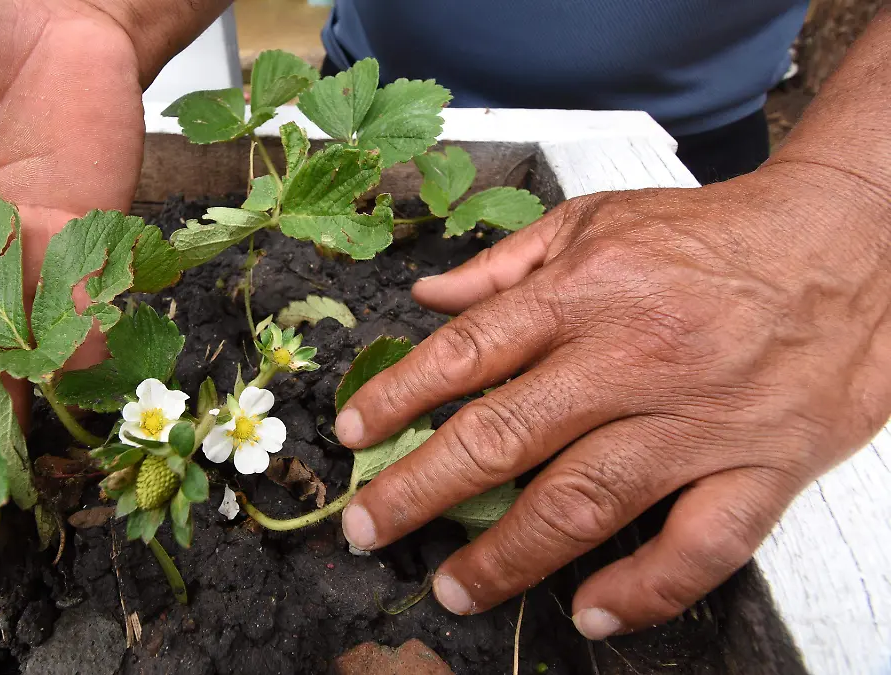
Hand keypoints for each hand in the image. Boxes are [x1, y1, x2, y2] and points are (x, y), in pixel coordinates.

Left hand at [335, 161, 890, 637]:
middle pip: (504, 438)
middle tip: (369, 528)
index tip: (352, 438)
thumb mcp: (599, 219)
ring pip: (585, 502)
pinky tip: (592, 613)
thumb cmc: (713, 235)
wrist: (848, 242)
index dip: (398, 400)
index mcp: (585, 292)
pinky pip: (699, 546)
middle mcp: (632, 357)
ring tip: (453, 587)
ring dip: (508, 557)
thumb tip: (427, 298)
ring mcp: (697, 419)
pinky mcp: (762, 466)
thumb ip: (508, 262)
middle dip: (421, 491)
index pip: (466, 354)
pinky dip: (644, 591)